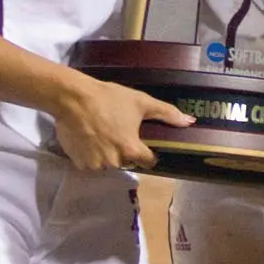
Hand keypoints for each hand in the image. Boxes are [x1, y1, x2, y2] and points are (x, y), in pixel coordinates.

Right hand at [53, 72, 195, 171]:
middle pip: (126, 161)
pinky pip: (90, 163)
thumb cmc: (109, 99)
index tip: (141, 142)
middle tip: (116, 131)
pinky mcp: (79, 164)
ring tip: (101, 134)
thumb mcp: (140, 102)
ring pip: (108, 163)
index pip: (148, 161)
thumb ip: (166, 113)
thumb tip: (190, 122)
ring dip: (107, 153)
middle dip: (124, 150)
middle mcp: (115, 162)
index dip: (147, 152)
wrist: (73, 98)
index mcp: (132, 149)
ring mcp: (96, 165)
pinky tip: (89, 138)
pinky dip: (91, 154)